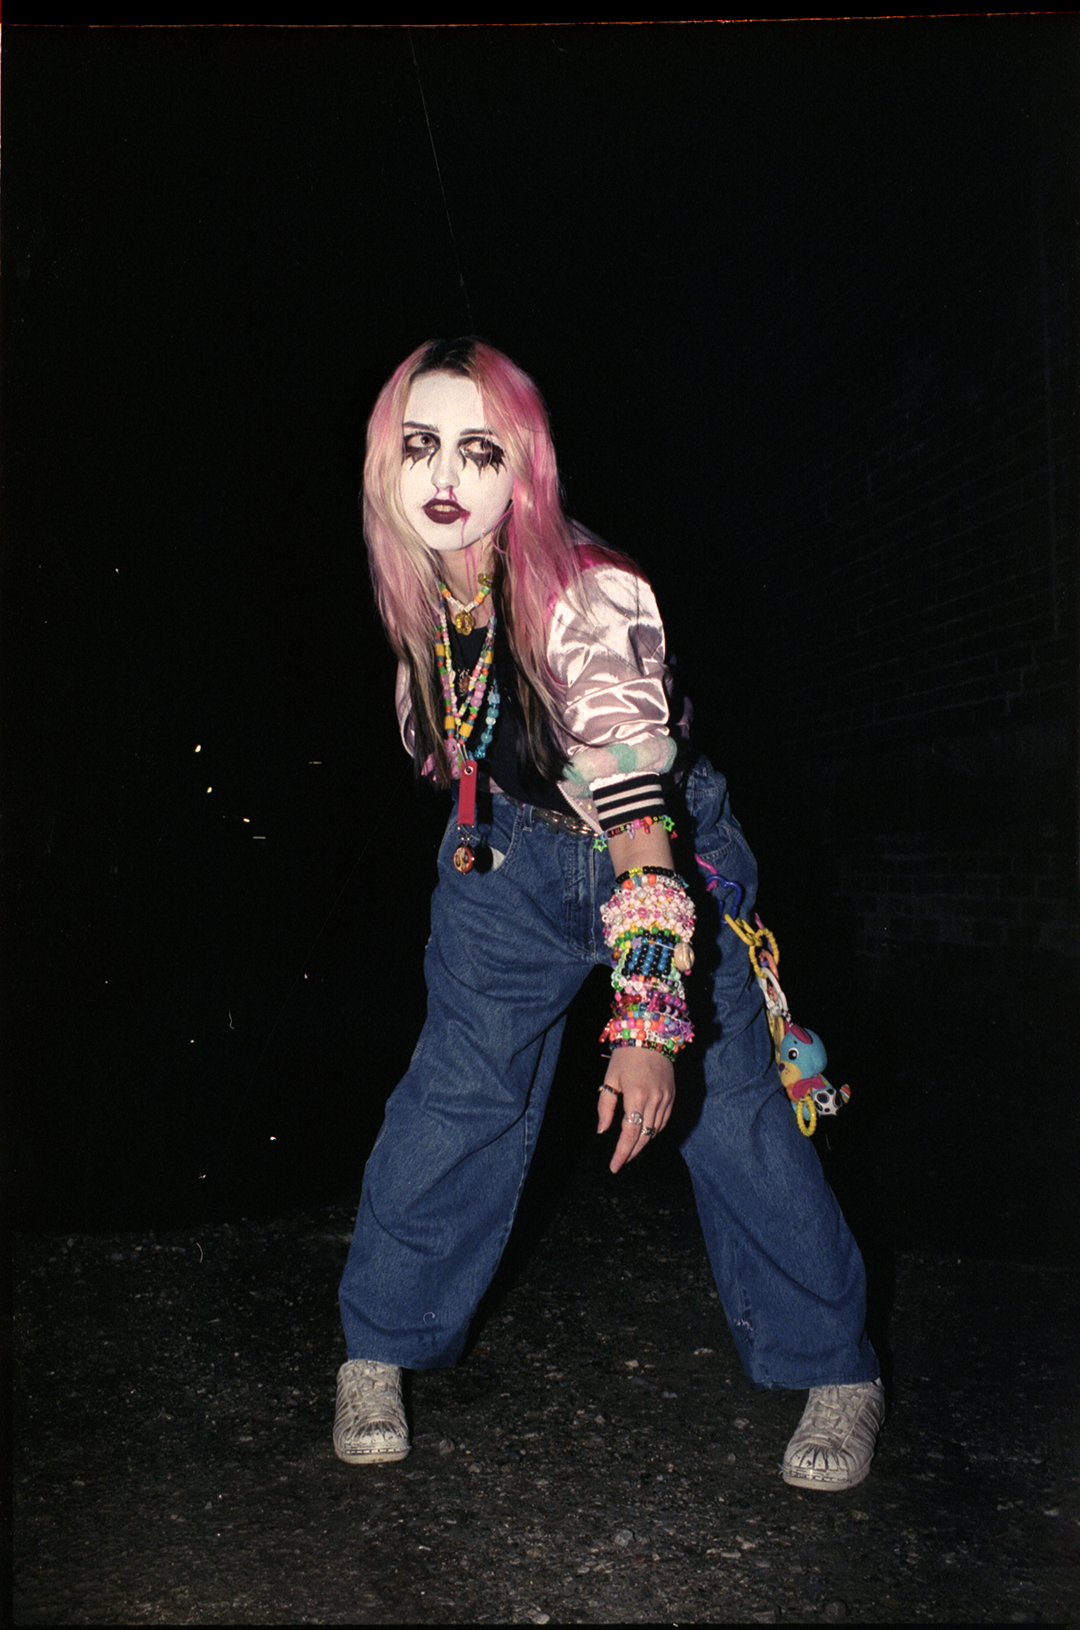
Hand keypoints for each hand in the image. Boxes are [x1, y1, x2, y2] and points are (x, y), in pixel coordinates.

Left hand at [597, 1045, 674, 1173]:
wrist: (650, 1034)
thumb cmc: (626, 1056)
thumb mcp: (610, 1079)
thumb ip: (605, 1107)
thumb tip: (602, 1131)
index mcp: (636, 1095)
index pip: (629, 1133)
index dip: (622, 1153)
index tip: (614, 1166)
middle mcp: (655, 1099)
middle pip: (644, 1136)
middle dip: (631, 1152)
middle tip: (620, 1162)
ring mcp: (666, 1098)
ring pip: (655, 1131)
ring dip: (642, 1143)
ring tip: (629, 1151)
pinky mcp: (672, 1095)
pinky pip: (664, 1121)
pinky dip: (654, 1131)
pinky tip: (644, 1135)